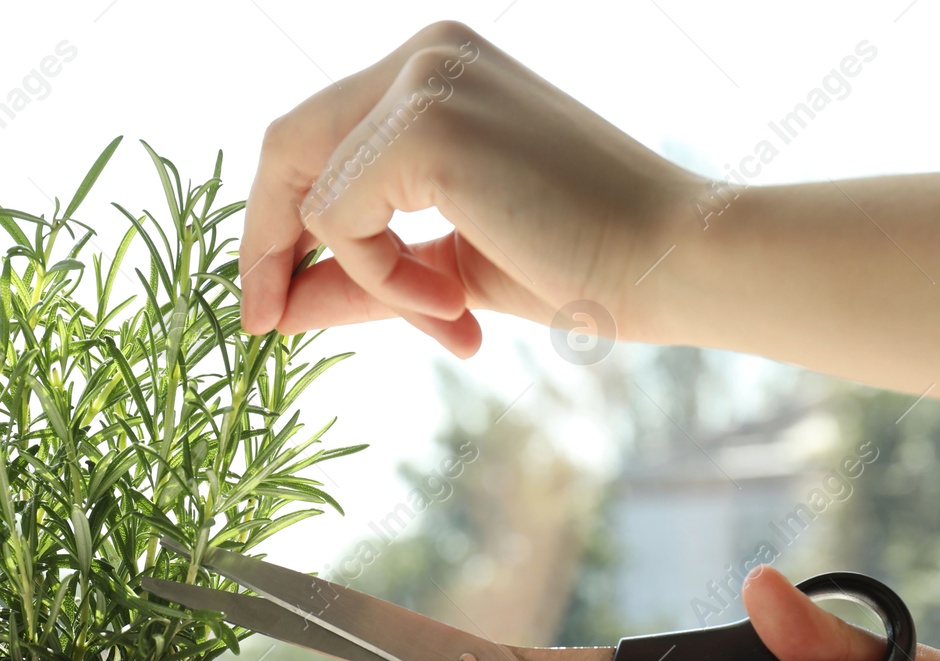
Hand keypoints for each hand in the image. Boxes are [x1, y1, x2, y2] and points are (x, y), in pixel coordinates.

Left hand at [240, 21, 694, 355]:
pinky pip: (343, 223)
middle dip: (266, 246)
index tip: (271, 301)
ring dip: (368, 281)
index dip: (274, 221)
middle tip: (266, 326)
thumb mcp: (450, 268)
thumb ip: (367, 273)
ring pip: (314, 197)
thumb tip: (282, 306)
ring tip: (449, 313)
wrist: (673, 262)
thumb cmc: (586, 262)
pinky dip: (384, 281)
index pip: (314, 136)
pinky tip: (456, 299)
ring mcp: (424, 81)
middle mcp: (425, 55)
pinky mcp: (425, 126)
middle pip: (285, 146)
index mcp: (437, 71)